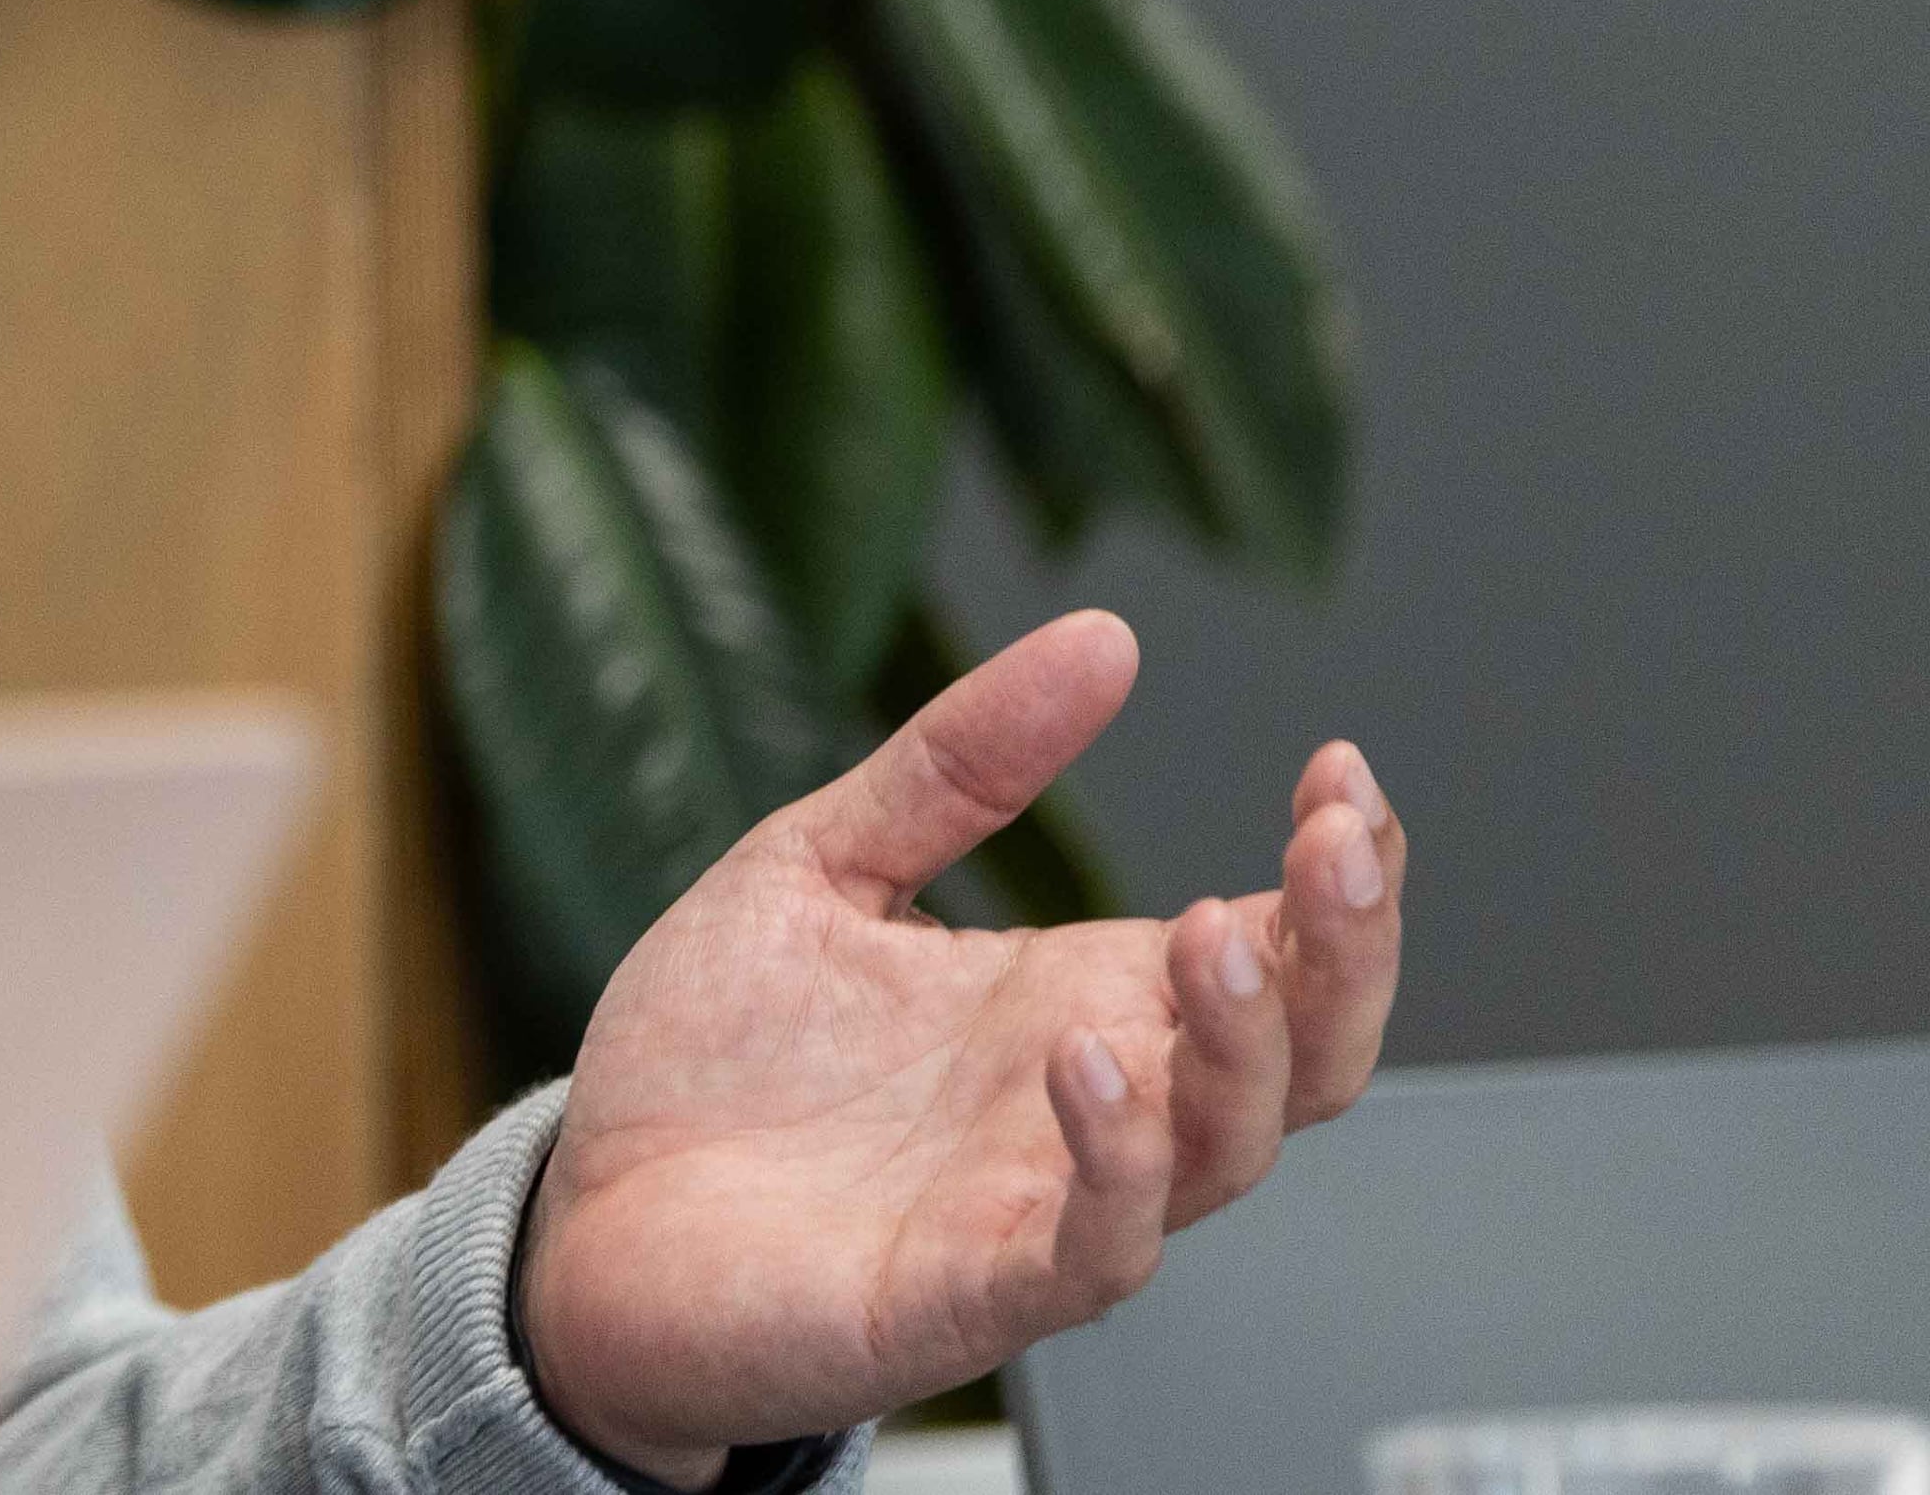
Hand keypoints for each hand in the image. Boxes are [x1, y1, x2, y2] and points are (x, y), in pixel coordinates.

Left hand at [517, 610, 1404, 1484]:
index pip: (1277, 947)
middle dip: (1348, 952)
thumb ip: (958, 764)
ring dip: (1245, 1043)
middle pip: (1306, 1054)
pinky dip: (1118, 1164)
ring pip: (1229, 1150)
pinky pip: (1097, 1251)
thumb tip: (1101, 637)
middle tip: (1338, 844)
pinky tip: (1085, 1063)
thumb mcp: (821, 865)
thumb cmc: (711, 1065)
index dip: (1343, 874)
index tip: (1343, 770)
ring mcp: (1041, 1205)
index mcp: (1077, 999)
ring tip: (1210, 928)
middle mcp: (1093, 1106)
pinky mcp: (968, 1292)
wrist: (581, 1217)